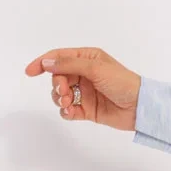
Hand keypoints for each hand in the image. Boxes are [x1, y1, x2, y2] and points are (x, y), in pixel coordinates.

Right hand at [23, 47, 141, 132]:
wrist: (140, 107)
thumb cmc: (122, 82)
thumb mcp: (95, 68)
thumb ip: (69, 65)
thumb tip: (46, 63)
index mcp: (87, 59)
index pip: (59, 57)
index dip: (42, 63)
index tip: (30, 72)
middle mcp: (84, 74)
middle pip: (58, 77)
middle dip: (56, 84)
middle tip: (63, 92)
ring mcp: (85, 93)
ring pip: (60, 94)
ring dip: (59, 98)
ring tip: (67, 102)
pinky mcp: (87, 110)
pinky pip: (68, 110)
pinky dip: (66, 111)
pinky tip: (70, 112)